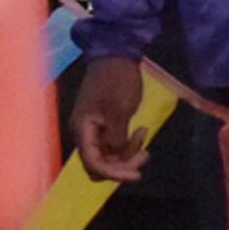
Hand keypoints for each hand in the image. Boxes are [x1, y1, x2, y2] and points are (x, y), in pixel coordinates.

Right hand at [73, 55, 151, 181]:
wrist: (116, 54)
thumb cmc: (116, 80)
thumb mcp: (119, 109)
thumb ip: (117, 137)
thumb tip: (117, 154)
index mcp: (83, 129)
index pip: (93, 164)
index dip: (114, 174)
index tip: (137, 175)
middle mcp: (85, 133)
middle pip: (101, 163)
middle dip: (123, 164)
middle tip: (145, 153)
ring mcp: (94, 129)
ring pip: (110, 155)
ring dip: (128, 153)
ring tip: (144, 136)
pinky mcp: (105, 124)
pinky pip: (115, 144)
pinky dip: (128, 143)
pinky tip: (141, 131)